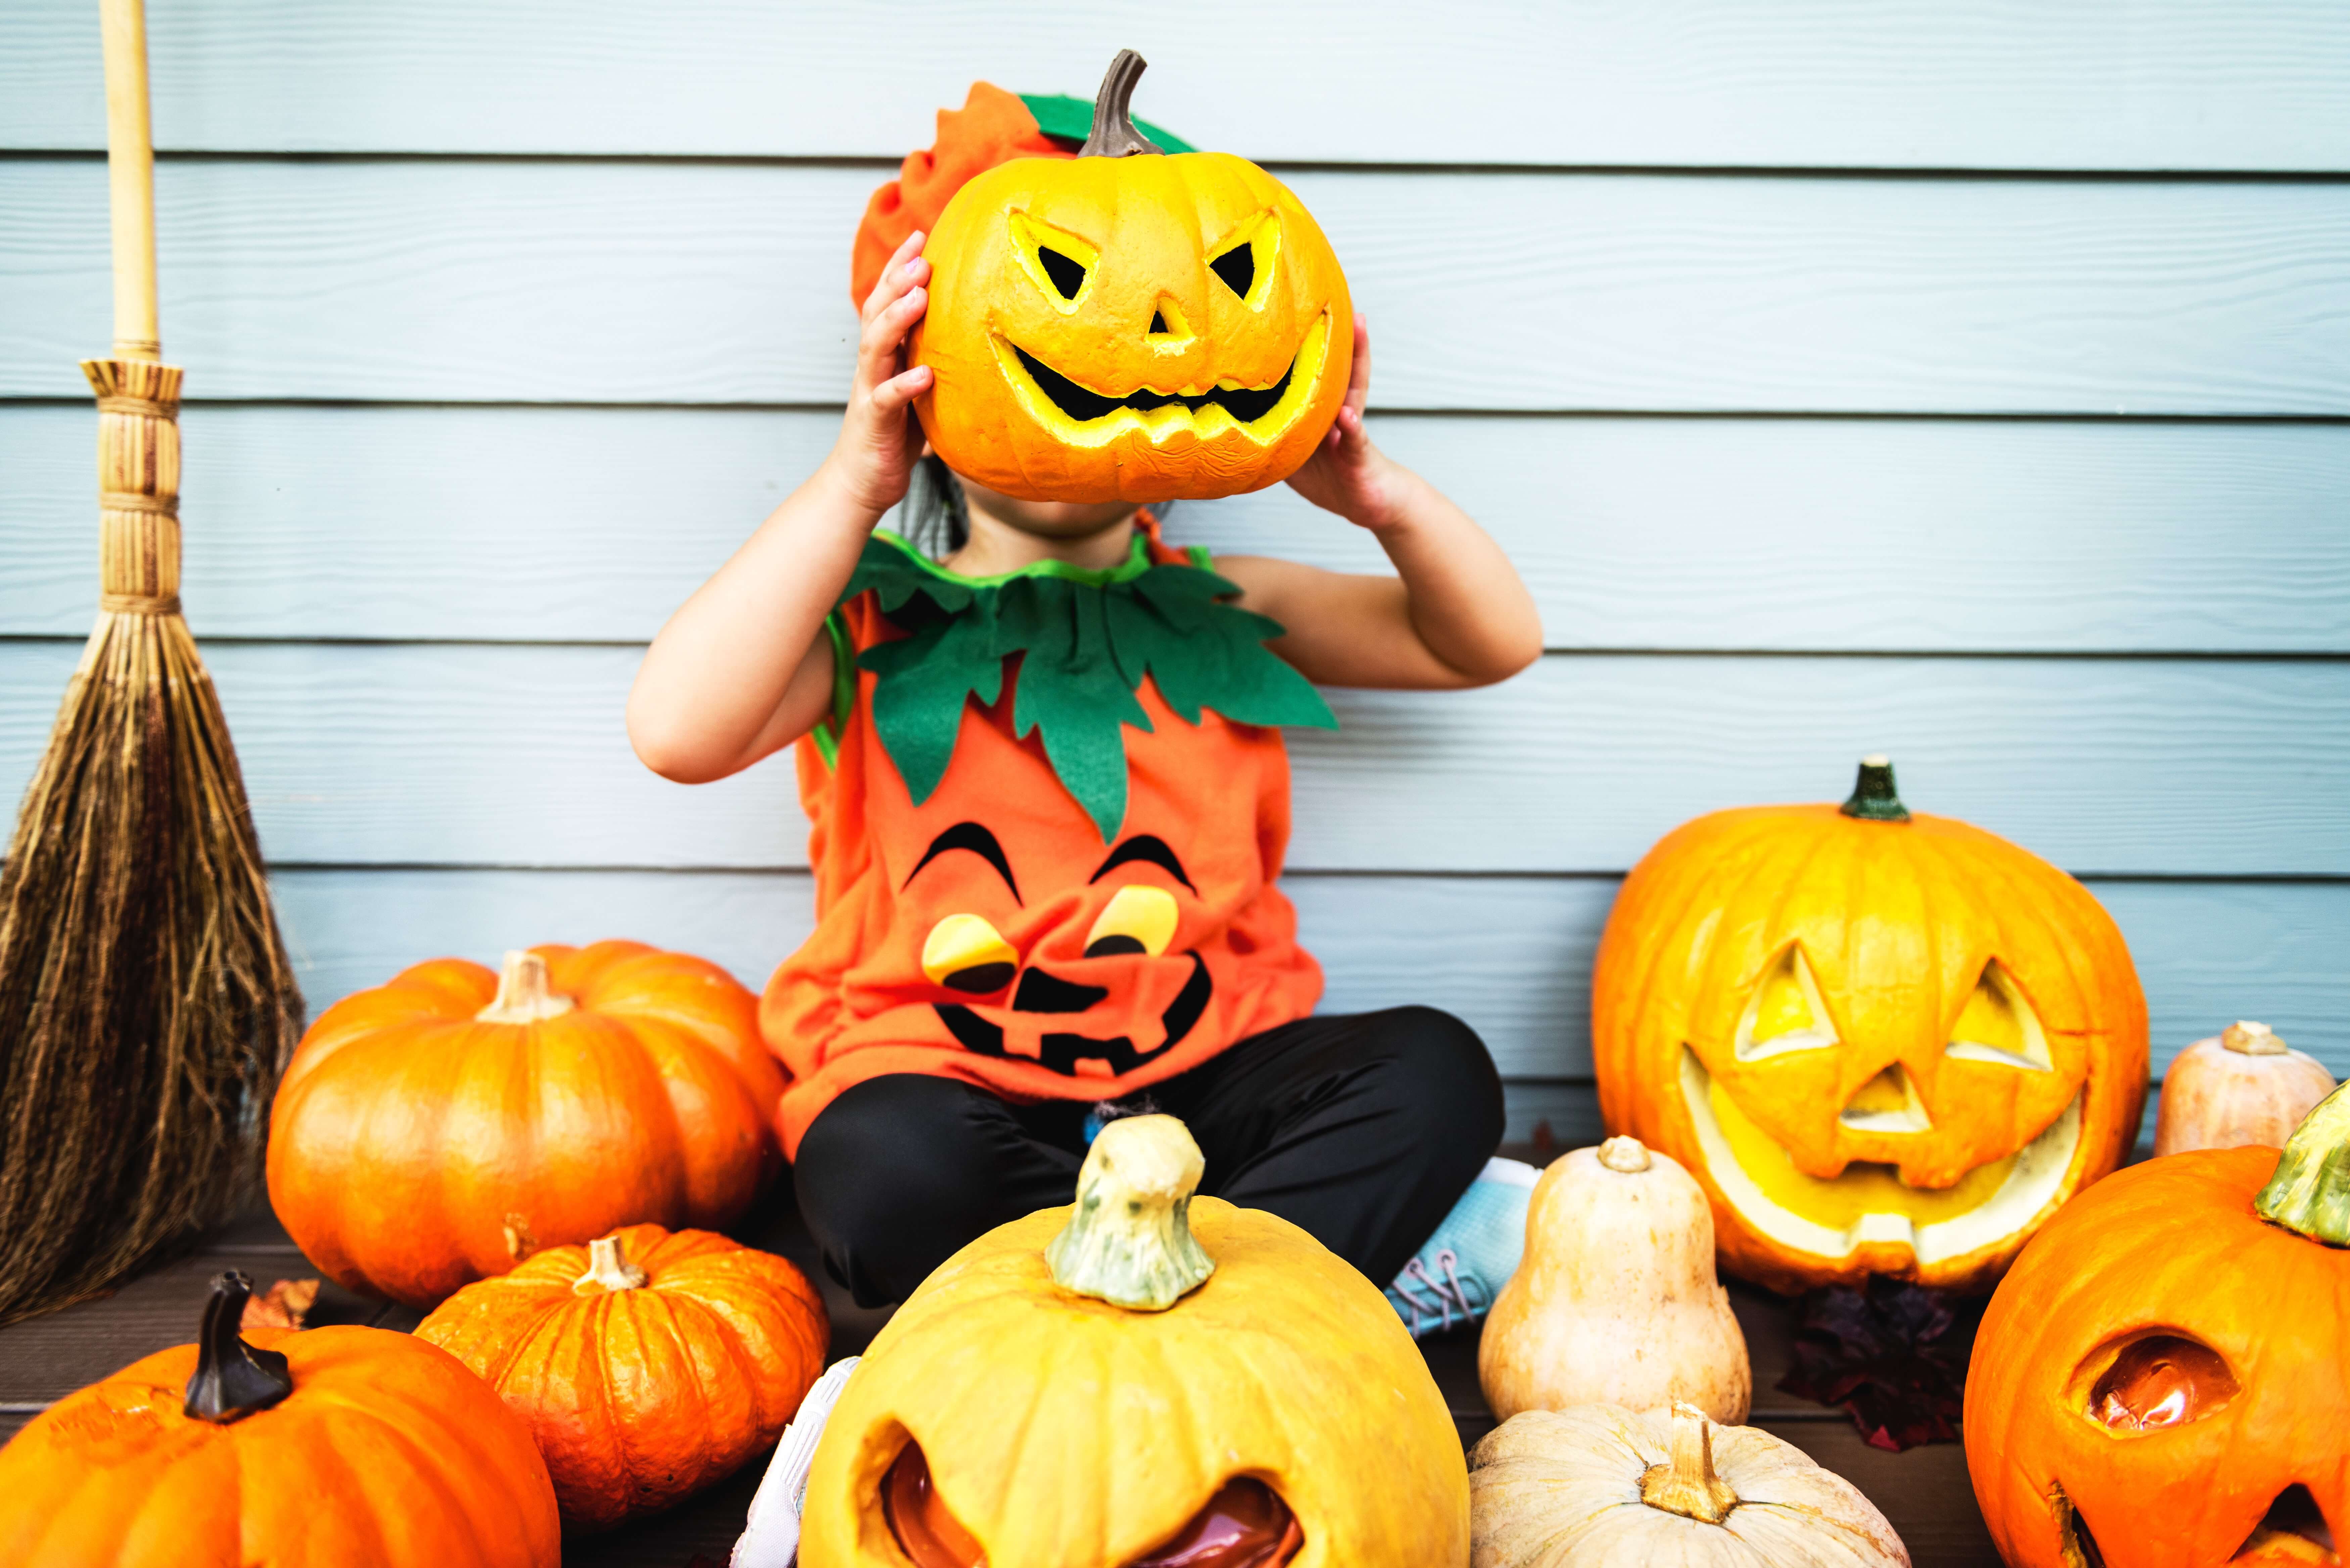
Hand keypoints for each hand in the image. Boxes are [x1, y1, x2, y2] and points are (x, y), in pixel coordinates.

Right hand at [826, 231, 934, 515]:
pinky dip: (903, 385)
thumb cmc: (895, 433)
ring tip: (918, 297)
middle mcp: (872, 365)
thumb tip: (978, 335)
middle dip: (897, 281)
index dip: (899, 268)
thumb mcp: (919, 388)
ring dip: (896, 320)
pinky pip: (886, 400)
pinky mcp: (874, 422)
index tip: (921, 235)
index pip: (887, 300)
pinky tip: (923, 375)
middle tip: (921, 256)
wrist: (862, 481)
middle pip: (878, 313)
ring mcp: (869, 391)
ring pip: (876, 347)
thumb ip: (935, 359)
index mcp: (884, 353)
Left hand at [1284, 312, 1405, 529]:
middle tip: (1337, 292)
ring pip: (1354, 390)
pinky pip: (1355, 440)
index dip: (1305, 338)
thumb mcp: (1292, 450)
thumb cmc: (1326, 475)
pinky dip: (1351, 429)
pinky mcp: (1359, 455)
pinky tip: (1346, 415)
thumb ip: (1271, 429)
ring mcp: (1351, 429)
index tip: (1296, 302)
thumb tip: (1225, 415)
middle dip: (1337, 330)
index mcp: (1321, 407)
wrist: (1364, 503)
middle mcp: (1338, 409)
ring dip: (1357, 358)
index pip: (1313, 367)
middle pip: (1338, 365)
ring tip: (1357, 326)